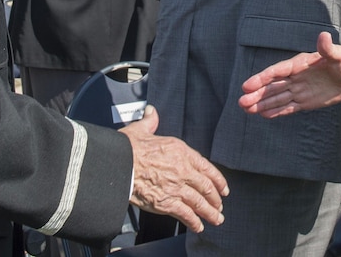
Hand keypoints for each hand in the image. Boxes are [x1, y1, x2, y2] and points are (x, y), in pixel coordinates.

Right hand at [121, 106, 229, 232]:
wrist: (117, 165)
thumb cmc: (128, 149)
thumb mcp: (141, 130)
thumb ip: (150, 122)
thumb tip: (151, 112)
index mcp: (180, 151)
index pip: (206, 167)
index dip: (217, 179)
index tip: (223, 187)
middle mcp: (182, 170)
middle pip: (206, 187)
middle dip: (216, 198)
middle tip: (220, 205)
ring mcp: (176, 188)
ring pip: (200, 202)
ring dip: (210, 212)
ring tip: (216, 218)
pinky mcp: (166, 203)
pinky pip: (185, 214)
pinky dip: (194, 222)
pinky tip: (198, 226)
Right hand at [237, 32, 340, 117]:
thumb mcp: (338, 55)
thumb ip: (328, 48)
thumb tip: (324, 36)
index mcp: (299, 64)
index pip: (277, 72)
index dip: (262, 78)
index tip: (247, 86)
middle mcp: (295, 77)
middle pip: (272, 86)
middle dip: (257, 94)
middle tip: (241, 102)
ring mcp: (298, 90)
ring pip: (277, 97)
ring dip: (262, 103)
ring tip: (246, 109)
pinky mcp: (304, 101)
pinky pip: (288, 107)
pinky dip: (276, 111)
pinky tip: (263, 114)